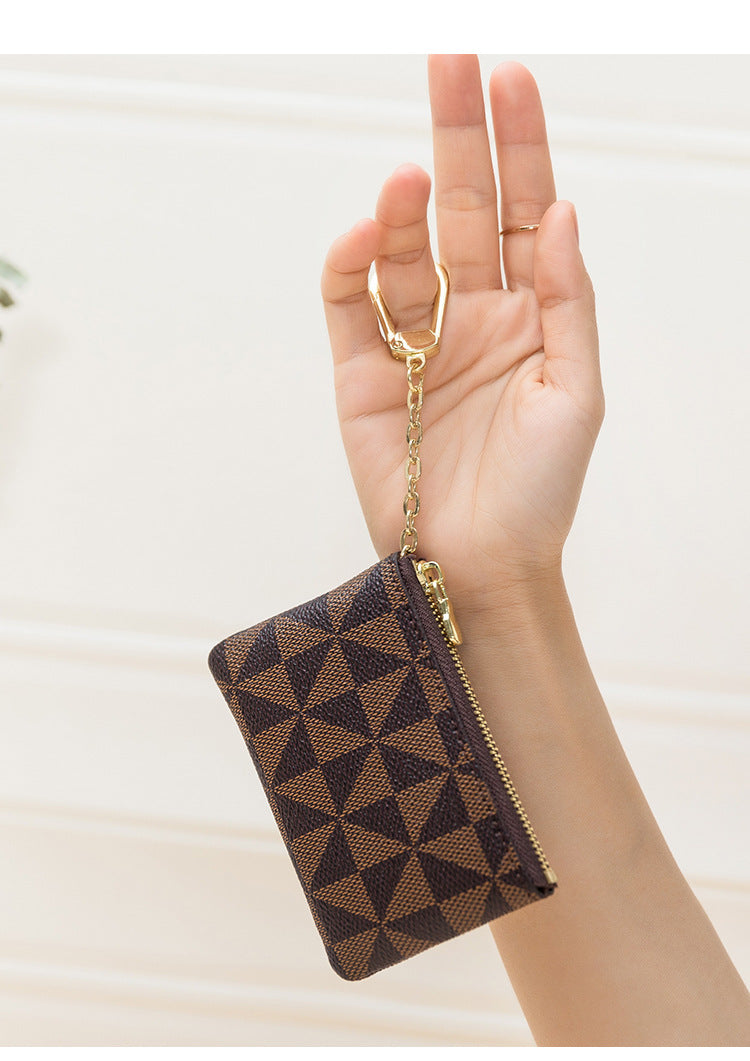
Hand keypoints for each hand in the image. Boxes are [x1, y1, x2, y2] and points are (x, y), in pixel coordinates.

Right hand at [321, 55, 603, 628]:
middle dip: (457, 137)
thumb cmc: (540, 491)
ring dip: (401, 211)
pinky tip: (362, 242)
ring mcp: (415, 343)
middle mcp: (472, 317)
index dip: (520, 146)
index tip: (510, 78)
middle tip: (450, 60)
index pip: (526, 213)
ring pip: (402, 252)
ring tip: (404, 183)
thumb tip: (563, 215)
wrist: (478, 566)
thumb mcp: (578, 394)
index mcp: (529, 316)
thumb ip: (568, 302)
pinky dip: (350, 268)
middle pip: (462, 209)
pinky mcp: (362, 376)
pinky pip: (350, 307)